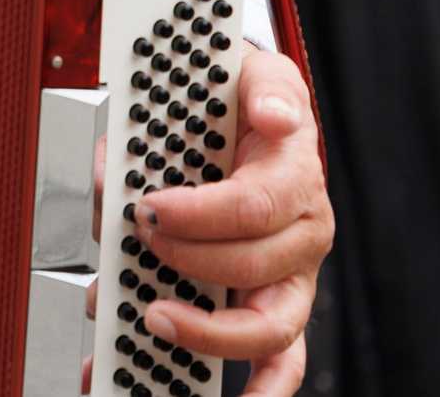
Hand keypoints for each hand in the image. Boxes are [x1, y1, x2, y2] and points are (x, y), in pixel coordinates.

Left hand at [133, 47, 330, 396]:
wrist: (239, 110)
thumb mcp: (249, 75)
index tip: (148, 206)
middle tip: (140, 239)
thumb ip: (259, 90)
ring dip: (208, 332)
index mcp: (293, 179)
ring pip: (268, 326)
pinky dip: (259, 388)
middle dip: (188, 259)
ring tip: (152, 318)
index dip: (198, 213)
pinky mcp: (268, 306)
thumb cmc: (240, 102)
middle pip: (254, 267)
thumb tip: (274, 116)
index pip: (254, 206)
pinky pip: (279, 362)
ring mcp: (286, 277)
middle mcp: (298, 236)